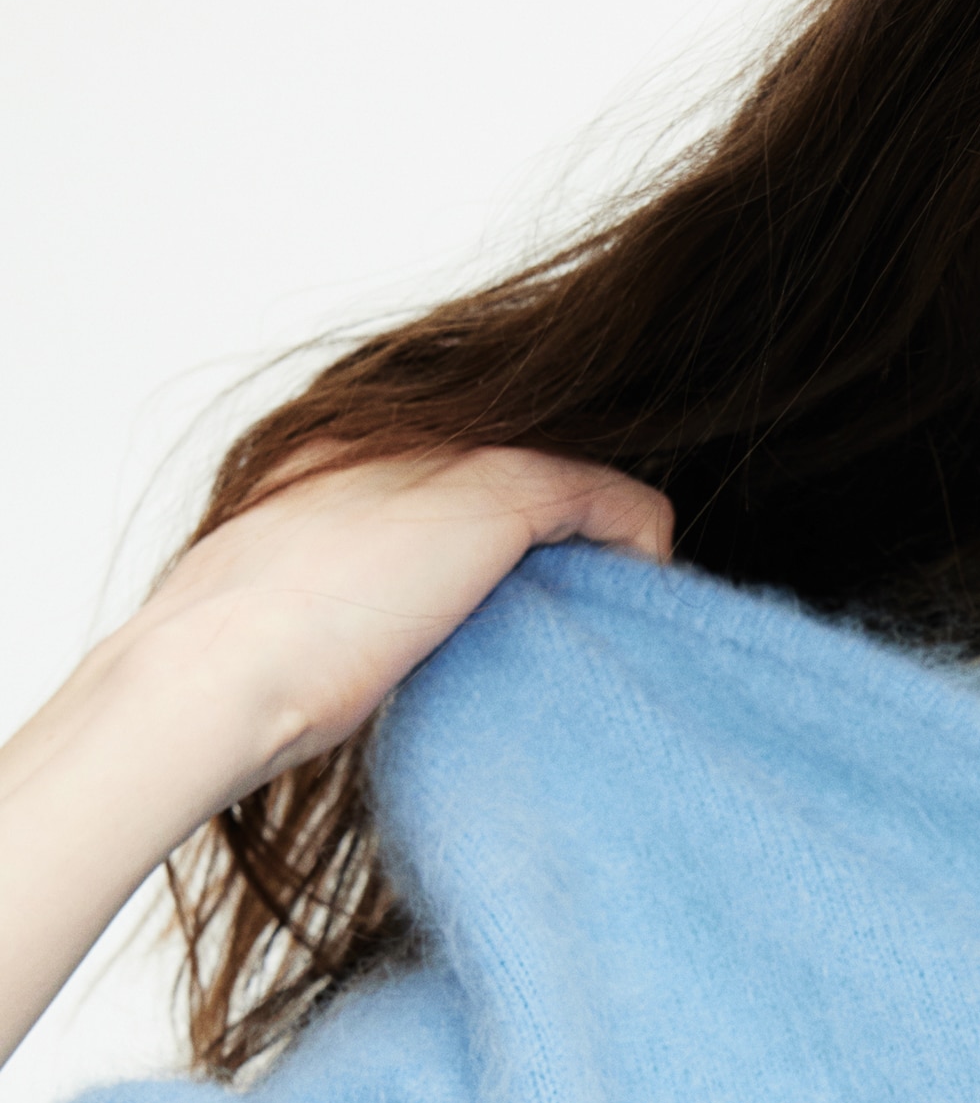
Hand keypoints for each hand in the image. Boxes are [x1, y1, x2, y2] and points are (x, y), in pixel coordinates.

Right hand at [128, 444, 672, 784]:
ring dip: (594, 539)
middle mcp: (391, 431)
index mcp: (328, 454)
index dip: (490, 530)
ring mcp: (446, 452)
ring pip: (566, 476)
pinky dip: (637, 542)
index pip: (446, 468)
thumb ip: (348, 598)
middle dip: (549, 530)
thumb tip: (378, 643)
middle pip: (510, 463)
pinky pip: (613, 502)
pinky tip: (639, 592)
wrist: (217, 670)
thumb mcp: (293, 612)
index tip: (516, 588)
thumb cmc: (237, 671)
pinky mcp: (500, 490)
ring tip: (606, 603)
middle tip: (575, 598)